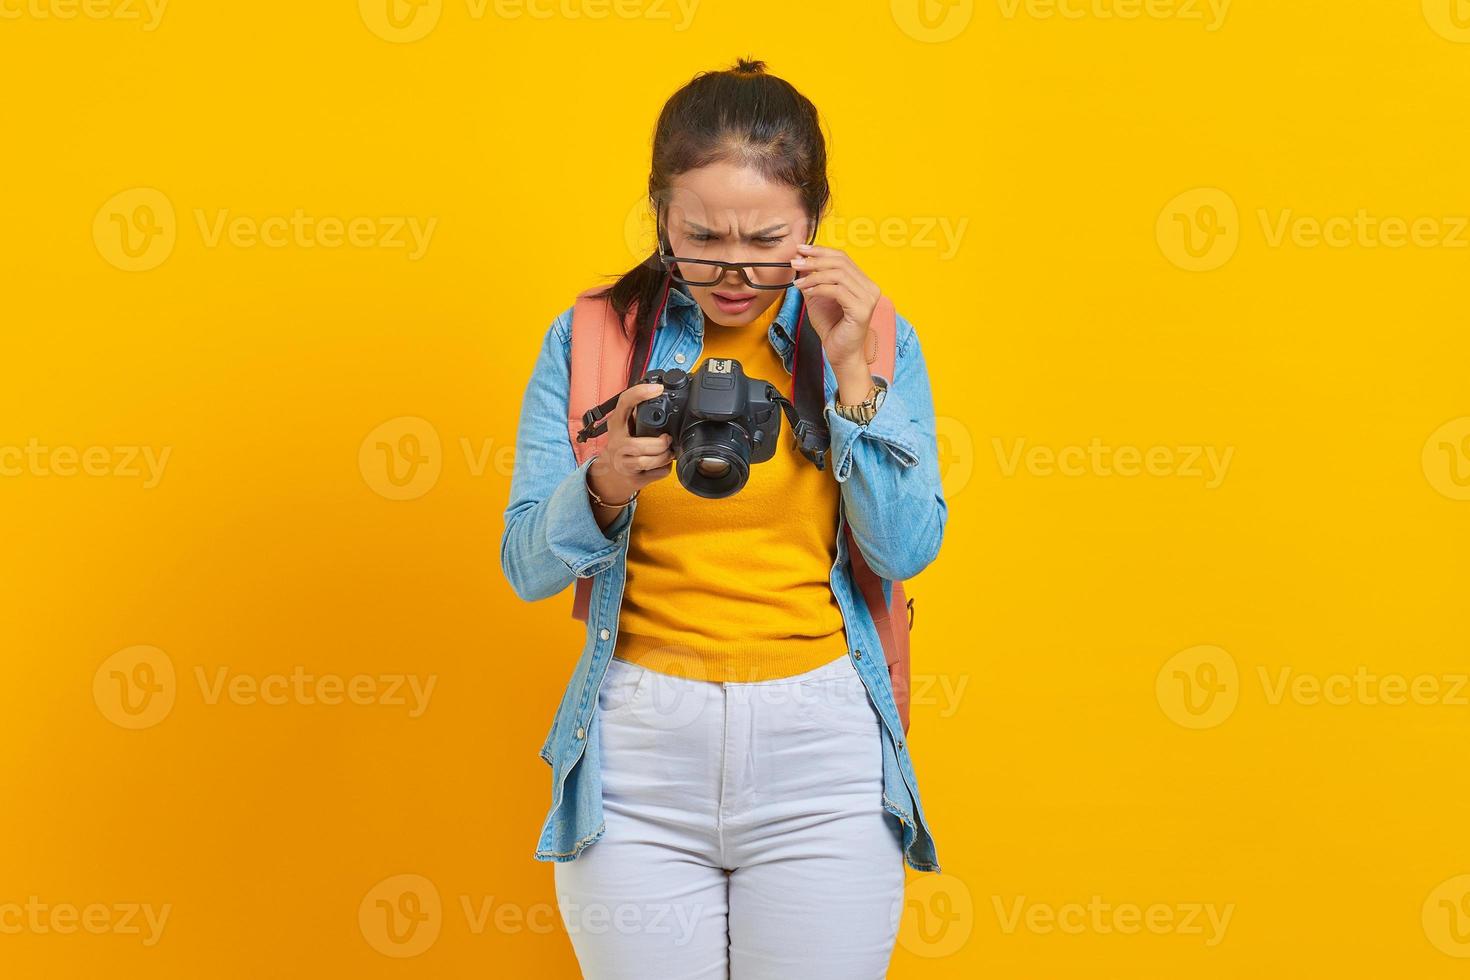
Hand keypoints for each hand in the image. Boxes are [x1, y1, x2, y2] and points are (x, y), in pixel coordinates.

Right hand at [587, 383, 674, 512]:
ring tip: (667, 452)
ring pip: (649, 461)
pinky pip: (656, 473)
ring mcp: (623, 463)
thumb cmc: (623, 445)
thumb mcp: (624, 426)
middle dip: (660, 444)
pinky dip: (665, 468)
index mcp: (616, 424)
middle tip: (666, 439)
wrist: (610, 475)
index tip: (658, 389)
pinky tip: (662, 464)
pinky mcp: (633, 478)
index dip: (640, 394)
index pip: (624, 403)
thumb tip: (660, 394)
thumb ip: (636, 412)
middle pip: (639, 444)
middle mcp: (617, 443)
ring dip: (664, 457)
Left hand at [790, 242, 880, 377]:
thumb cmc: (832, 328)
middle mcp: (869, 288)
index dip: (821, 251)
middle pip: (841, 262)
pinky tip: (806, 291)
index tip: (800, 249)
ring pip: (838, 275)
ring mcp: (868, 298)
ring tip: (798, 281)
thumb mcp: (818, 298)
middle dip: (815, 260)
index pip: (842, 257)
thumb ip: (812, 279)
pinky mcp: (862, 310)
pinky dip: (819, 288)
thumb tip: (800, 261)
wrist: (841, 354)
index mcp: (862, 282)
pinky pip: (838, 291)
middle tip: (795, 262)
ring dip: (814, 275)